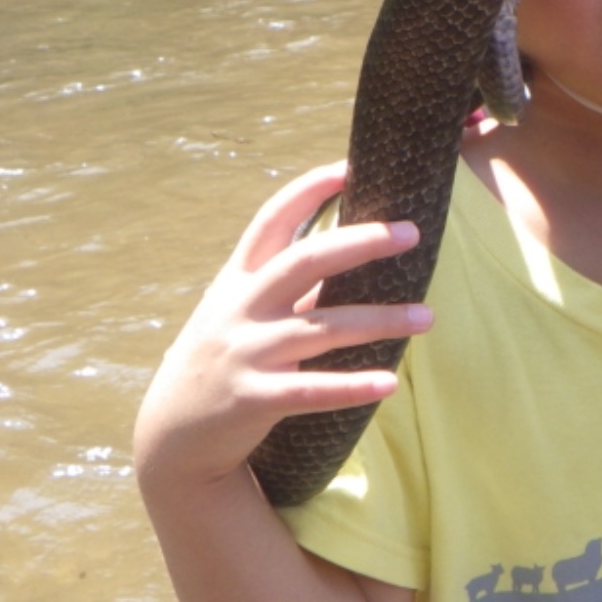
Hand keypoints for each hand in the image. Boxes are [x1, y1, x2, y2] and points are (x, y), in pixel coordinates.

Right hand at [132, 161, 432, 489]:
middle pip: (305, 260)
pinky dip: (352, 386)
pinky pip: (310, 391)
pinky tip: (390, 382)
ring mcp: (244, 353)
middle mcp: (240, 308)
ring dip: (380, 321)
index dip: (310, 189)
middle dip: (360, 242)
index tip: (351, 165)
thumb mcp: (244, 314)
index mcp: (238, 279)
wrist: (172, 436)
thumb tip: (353, 247)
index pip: (272, 219)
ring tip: (428, 317)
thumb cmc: (224, 360)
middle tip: (411, 233)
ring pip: (322, 329)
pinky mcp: (252, 399)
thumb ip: (292, 286)